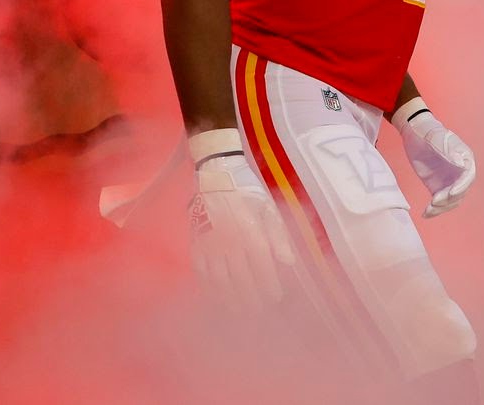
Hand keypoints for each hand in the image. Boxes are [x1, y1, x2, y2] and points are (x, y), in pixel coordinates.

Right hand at [188, 130, 295, 310]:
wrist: (216, 172)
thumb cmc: (247, 189)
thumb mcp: (269, 206)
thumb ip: (279, 235)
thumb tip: (288, 262)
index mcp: (252, 234)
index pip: (263, 270)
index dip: (269, 288)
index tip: (275, 299)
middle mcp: (231, 244)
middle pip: (242, 281)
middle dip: (251, 300)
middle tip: (258, 312)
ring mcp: (211, 246)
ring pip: (220, 281)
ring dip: (230, 299)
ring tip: (238, 311)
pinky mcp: (196, 244)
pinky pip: (201, 272)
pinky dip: (209, 287)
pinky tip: (215, 296)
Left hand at [392, 97, 474, 218]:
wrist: (416, 134)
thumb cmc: (430, 133)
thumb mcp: (439, 139)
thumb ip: (450, 151)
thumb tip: (461, 162)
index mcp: (465, 159)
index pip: (468, 176)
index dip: (461, 186)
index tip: (451, 192)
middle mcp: (460, 173)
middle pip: (460, 192)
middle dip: (449, 199)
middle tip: (434, 201)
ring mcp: (450, 181)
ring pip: (451, 201)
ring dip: (441, 208)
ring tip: (428, 209)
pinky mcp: (438, 187)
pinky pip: (440, 202)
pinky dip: (434, 210)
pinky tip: (426, 214)